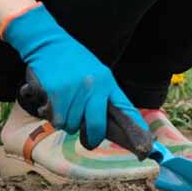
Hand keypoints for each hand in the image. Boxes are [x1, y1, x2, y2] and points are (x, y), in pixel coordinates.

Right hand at [2, 3, 146, 146]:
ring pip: (73, 126)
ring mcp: (74, 91)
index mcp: (107, 82)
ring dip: (68, 123)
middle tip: (89, 140)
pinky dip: (55, 118)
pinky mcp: (56, 94)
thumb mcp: (97, 73)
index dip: (134, 129)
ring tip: (66, 107)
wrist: (48, 43)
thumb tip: (111, 124)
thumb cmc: (74, 61)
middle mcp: (93, 88)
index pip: (125, 110)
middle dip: (92, 137)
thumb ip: (104, 96)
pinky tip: (54, 104)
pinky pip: (57, 120)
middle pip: (97, 126)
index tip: (143, 148)